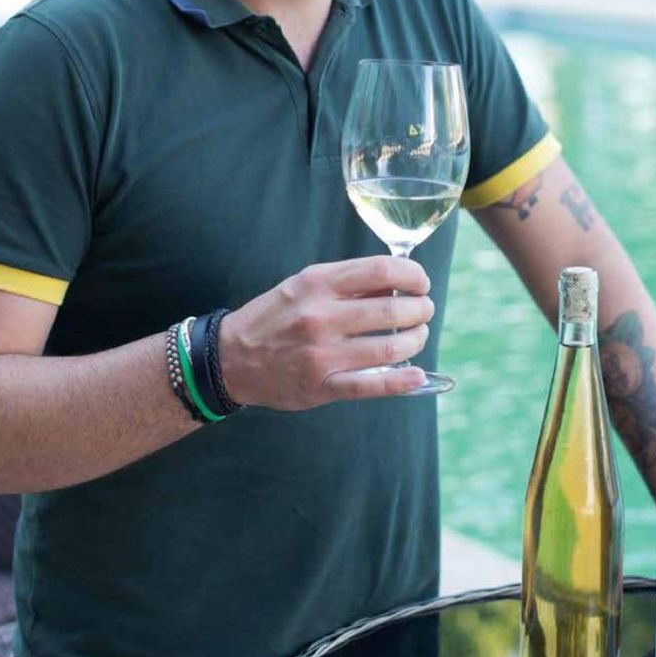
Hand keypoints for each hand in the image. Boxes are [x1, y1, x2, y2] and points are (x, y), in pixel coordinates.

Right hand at [217, 256, 433, 409]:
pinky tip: (416, 375)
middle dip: (421, 309)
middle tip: (424, 310)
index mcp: (317, 283)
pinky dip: (402, 381)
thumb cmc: (274, 317)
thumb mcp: (303, 284)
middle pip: (392, 310)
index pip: (382, 270)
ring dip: (415, 340)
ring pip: (389, 348)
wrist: (231, 358)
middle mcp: (321, 316)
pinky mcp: (322, 386)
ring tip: (417, 336)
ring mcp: (322, 354)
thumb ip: (347, 282)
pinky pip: (372, 385)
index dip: (413, 274)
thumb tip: (396, 282)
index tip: (420, 282)